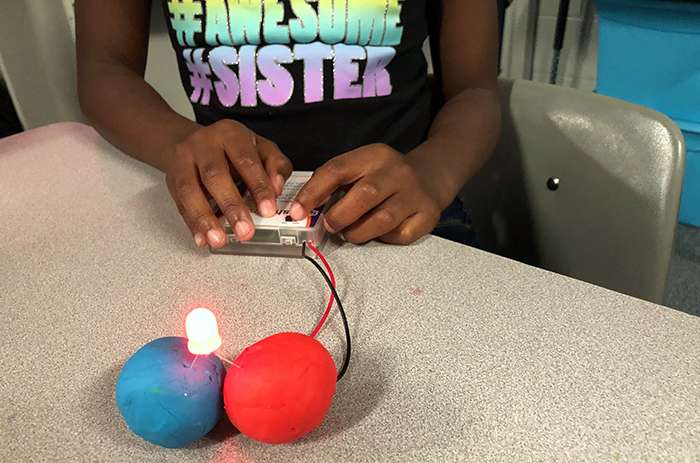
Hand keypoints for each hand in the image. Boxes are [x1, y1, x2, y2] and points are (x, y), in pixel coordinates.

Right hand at [165, 120, 291, 247]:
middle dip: (231, 206)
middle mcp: (203, 143)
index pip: (246, 160)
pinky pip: (180, 203)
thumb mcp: (262, 149)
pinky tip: (202, 238)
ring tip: (218, 239)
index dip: (258, 186)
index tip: (267, 210)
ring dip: (205, 218)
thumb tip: (277, 188)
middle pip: (215, 175)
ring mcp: (183, 160)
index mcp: (230, 133)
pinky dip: (191, 223)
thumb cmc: (235, 149)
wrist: (199, 142)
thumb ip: (276, 166)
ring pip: (190, 190)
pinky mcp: (172, 179)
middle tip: (245, 231)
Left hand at [289, 144, 441, 244]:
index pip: (337, 170)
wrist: (431, 175)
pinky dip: (384, 238)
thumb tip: (304, 207)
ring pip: (382, 219)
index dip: (313, 192)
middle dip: (340, 216)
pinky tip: (379, 232)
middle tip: (330, 225)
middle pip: (364, 195)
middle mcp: (397, 171)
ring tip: (349, 232)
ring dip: (358, 232)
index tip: (297, 211)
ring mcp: (415, 194)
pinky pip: (400, 234)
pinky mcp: (427, 215)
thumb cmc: (385, 176)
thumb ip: (334, 182)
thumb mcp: (361, 167)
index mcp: (374, 155)